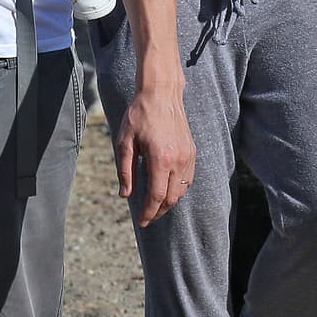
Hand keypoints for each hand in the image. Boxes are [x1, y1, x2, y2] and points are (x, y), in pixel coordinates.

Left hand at [113, 88, 195, 226]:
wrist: (161, 94)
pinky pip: (188, 178)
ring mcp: (188, 156)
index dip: (148, 213)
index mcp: (160, 159)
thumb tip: (125, 195)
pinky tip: (167, 189)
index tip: (142, 222)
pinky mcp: (192, 151)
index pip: (156, 196)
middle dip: (159, 211)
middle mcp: (177, 161)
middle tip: (147, 217)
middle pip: (171, 198)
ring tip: (155, 205)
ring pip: (182, 190)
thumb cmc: (139, 115)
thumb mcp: (124, 142)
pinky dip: (179, 189)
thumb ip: (125, 171)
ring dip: (169, 201)